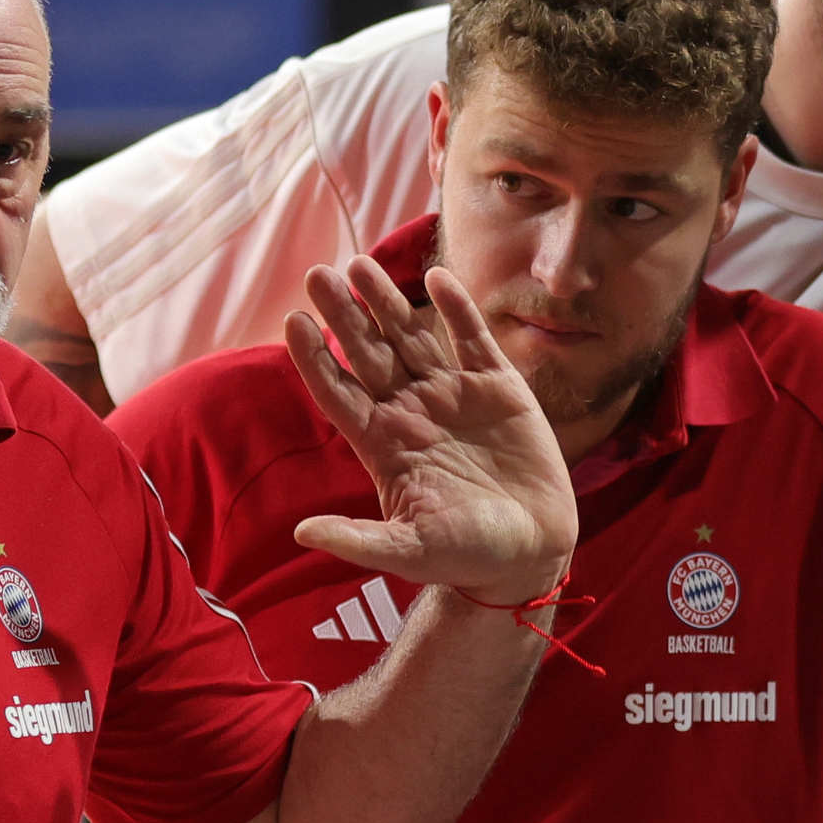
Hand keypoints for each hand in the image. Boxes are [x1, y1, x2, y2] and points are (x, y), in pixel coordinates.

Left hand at [282, 260, 572, 601]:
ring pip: (410, 338)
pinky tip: (438, 278)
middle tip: (317, 275)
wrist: (530, 553)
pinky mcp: (498, 388)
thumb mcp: (406, 552)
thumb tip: (300, 533)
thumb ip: (356, 540)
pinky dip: (457, 309)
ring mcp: (452, 396)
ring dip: (386, 303)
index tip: (292, 321)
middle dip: (342, 315)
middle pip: (367, 354)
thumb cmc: (464, 556)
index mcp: (383, 444)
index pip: (338, 392)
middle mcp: (411, 412)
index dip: (315, 358)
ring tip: (360, 266)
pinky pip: (472, 339)